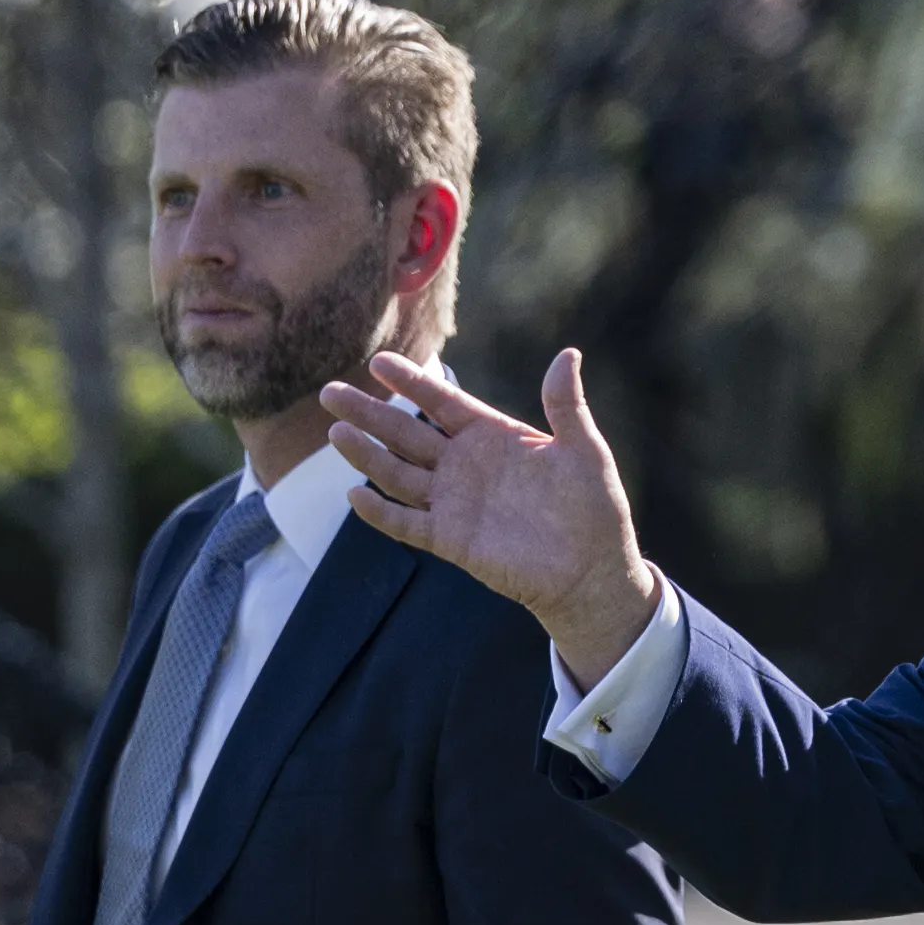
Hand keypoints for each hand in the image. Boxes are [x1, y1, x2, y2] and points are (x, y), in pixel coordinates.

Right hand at [320, 350, 659, 687]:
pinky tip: (355, 495)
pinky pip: (407, 523)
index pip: (442, 402)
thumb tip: (568, 355)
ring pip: (398, 474)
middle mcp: (465, 466)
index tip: (379, 361)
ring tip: (336, 432)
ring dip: (366, 455)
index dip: (411, 382)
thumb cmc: (594, 508)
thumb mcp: (585, 450)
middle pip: (407, 433)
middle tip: (329, 391)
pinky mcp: (451, 540)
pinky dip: (381, 512)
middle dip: (369, 413)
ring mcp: (454, 503)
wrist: (591, 570)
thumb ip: (567, 406)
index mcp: (492, 437)